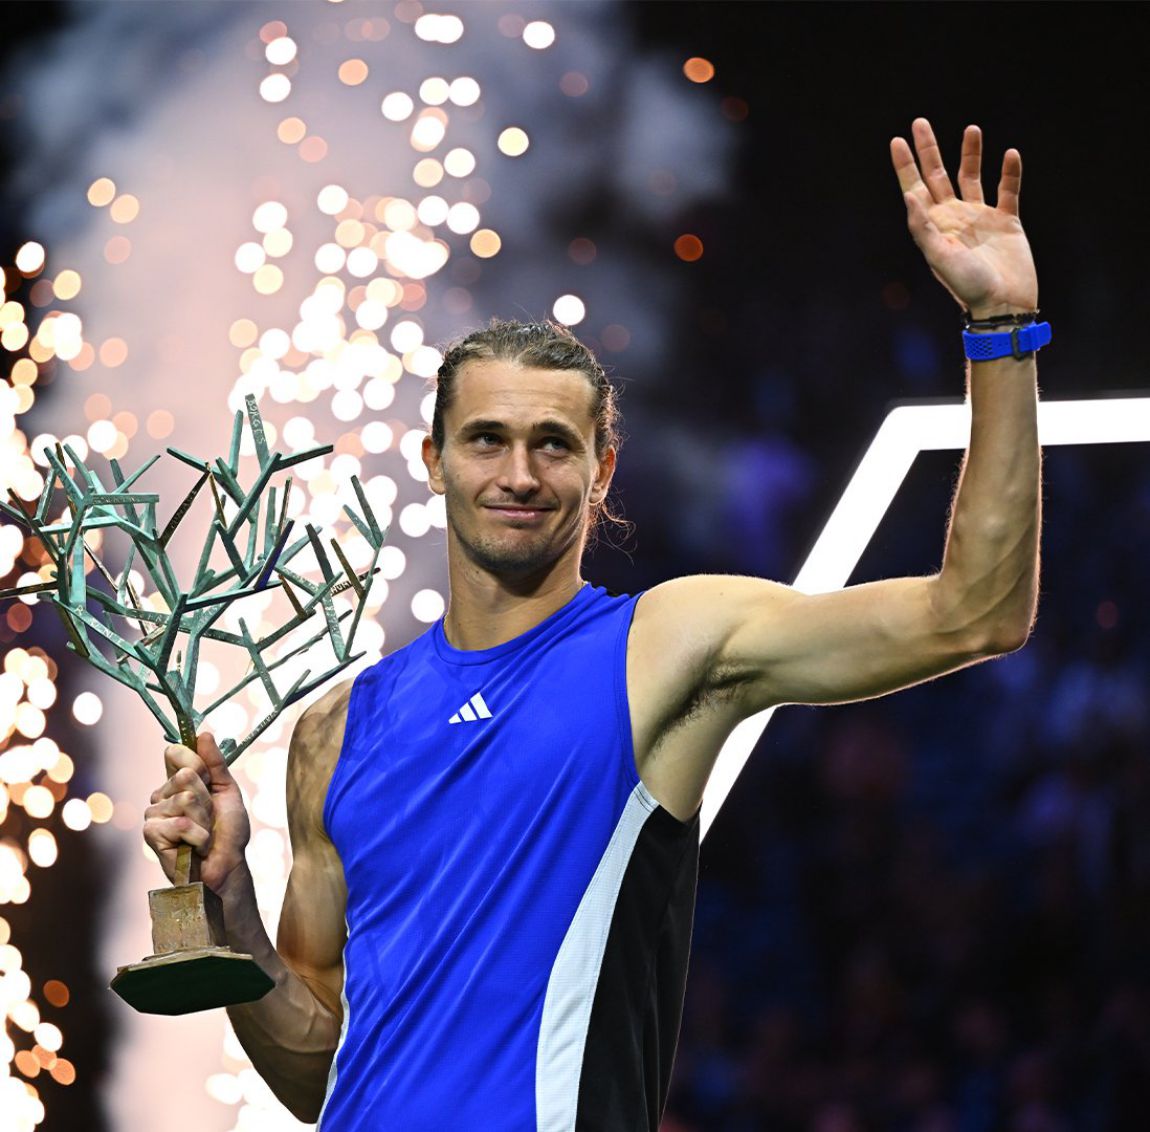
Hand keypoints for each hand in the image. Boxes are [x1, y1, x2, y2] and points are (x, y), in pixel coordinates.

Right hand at [143, 732, 250, 893]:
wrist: (226, 866)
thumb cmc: (227, 832)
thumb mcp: (227, 791)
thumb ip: (215, 763)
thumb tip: (202, 734)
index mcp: (178, 782)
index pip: (176, 753)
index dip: (197, 762)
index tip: (209, 779)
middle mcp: (162, 795)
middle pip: (185, 775)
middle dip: (207, 798)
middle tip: (210, 818)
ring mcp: (154, 814)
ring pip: (185, 799)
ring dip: (205, 820)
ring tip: (203, 834)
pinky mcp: (151, 834)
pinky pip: (181, 823)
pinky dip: (198, 837)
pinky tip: (194, 847)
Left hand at [891, 118, 1037, 317]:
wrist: (1003, 304)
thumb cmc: (968, 286)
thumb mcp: (940, 258)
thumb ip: (923, 228)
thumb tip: (909, 196)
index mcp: (934, 226)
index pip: (915, 188)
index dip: (905, 166)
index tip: (896, 141)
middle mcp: (954, 217)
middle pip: (938, 176)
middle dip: (929, 150)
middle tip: (919, 122)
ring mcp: (980, 217)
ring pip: (972, 177)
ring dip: (970, 154)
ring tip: (971, 129)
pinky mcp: (1007, 221)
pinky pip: (1008, 191)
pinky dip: (1010, 173)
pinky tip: (1010, 154)